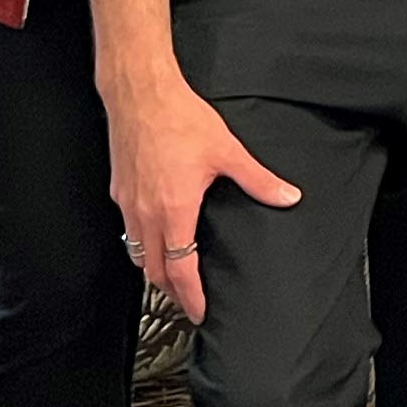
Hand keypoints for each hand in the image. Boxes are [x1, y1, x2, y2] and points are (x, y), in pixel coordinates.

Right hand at [103, 72, 299, 325]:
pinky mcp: (119, 190)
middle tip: (188, 302)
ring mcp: (128, 203)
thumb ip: (258, 179)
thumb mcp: (227, 151)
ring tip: (173, 276)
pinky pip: (128, 229)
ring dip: (155, 269)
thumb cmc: (178, 118)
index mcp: (173, 211)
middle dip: (171, 292)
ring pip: (137, 252)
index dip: (191, 296)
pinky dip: (142, 243)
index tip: (199, 312)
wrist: (140, 93)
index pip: (180, 270)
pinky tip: (157, 235)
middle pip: (153, 270)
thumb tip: (287, 196)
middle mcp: (145, 213)